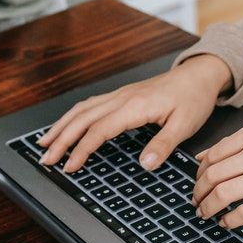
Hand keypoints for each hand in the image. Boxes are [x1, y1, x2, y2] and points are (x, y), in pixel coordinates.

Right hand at [38, 54, 232, 172]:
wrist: (198, 75)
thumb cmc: (193, 98)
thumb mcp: (185, 125)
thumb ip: (163, 145)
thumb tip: (145, 164)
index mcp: (135, 106)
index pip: (100, 130)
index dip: (82, 149)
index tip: (70, 167)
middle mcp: (122, 98)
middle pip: (82, 118)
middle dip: (61, 139)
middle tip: (45, 158)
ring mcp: (119, 95)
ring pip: (82, 109)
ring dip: (61, 126)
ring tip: (45, 142)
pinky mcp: (121, 95)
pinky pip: (89, 105)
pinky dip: (72, 116)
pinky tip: (66, 125)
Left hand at [192, 122, 242, 228]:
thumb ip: (235, 145)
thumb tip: (200, 158)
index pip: (212, 155)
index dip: (198, 174)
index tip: (196, 184)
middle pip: (213, 175)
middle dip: (198, 192)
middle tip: (196, 201)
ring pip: (223, 193)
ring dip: (208, 207)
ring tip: (205, 213)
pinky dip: (229, 220)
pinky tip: (226, 222)